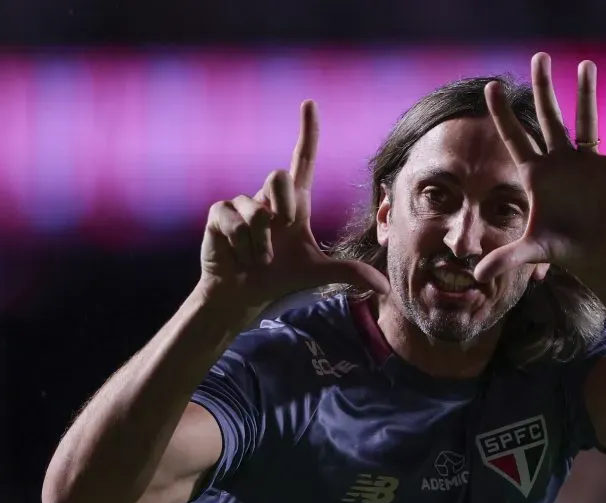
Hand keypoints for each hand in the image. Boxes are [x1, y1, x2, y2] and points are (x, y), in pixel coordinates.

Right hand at [199, 100, 388, 310]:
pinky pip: (235, 223)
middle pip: (278, 176)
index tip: (310, 103)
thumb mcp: (318, 273)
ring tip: (259, 258)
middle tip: (279, 239)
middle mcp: (268, 198)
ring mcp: (241, 204)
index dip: (307, 132)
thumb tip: (386, 288)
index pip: (303, 159)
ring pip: (257, 211)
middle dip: (282, 209)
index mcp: (294, 203)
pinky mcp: (219, 214)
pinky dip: (242, 247)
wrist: (243, 295)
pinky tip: (240, 256)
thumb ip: (351, 273)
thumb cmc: (279, 279)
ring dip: (262, 244)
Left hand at [474, 53, 605, 286]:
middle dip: (542, 88)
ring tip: (586, 65)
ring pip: (586, 122)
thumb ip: (505, 258)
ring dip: (586, 95)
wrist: (595, 258)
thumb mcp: (532, 252)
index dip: (502, 113)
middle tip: (538, 57)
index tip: (490, 85)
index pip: (515, 137)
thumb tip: (476, 276)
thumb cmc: (562, 250)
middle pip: (548, 118)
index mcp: (536, 174)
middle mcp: (560, 161)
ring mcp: (587, 163)